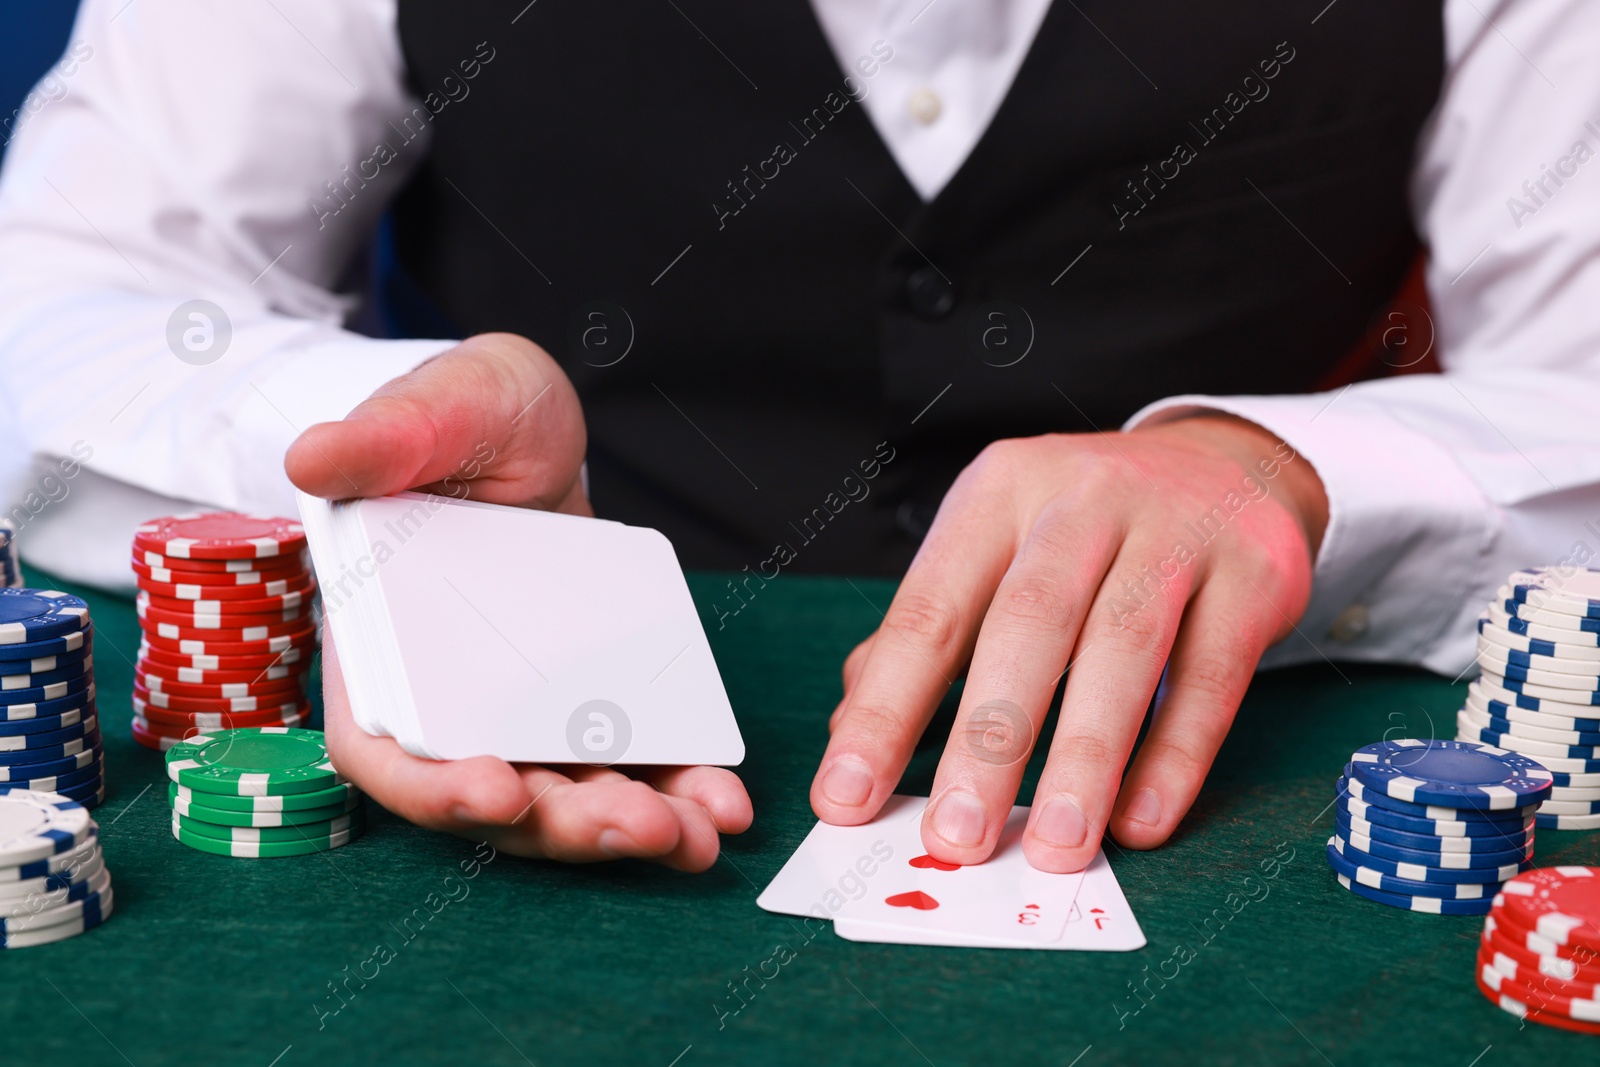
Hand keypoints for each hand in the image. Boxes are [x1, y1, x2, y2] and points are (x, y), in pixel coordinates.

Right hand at [286, 333, 752, 868]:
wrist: (533, 426)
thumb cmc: (463, 416)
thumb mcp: (432, 409)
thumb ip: (384, 437)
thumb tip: (313, 454)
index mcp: (383, 650)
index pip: (386, 752)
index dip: (434, 789)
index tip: (500, 793)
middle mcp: (449, 700)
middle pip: (494, 798)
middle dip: (565, 824)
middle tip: (641, 824)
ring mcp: (523, 707)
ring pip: (566, 796)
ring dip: (629, 829)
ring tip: (700, 836)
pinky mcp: (589, 698)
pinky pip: (626, 758)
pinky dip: (672, 786)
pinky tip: (722, 802)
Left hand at [808, 414, 1328, 872]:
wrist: (1227, 466)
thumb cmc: (1082, 535)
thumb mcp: (996, 556)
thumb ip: (927, 637)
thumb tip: (849, 724)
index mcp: (996, 496)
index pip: (929, 611)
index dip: (885, 709)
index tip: (845, 798)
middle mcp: (1080, 500)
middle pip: (1027, 625)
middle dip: (987, 741)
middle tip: (956, 837)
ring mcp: (1174, 529)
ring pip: (1123, 648)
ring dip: (1085, 758)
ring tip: (1055, 846)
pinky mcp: (1252, 572)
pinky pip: (1212, 674)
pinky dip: (1176, 755)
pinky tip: (1142, 820)